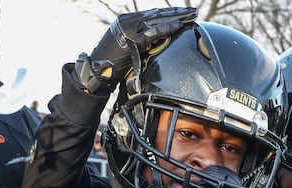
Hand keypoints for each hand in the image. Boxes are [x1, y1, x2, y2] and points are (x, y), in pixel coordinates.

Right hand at [75, 7, 197, 91]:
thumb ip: (140, 41)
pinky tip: (179, 25)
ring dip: (177, 17)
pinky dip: (167, 28)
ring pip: (158, 19)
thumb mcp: (127, 47)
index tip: (184, 13)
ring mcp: (130, 27)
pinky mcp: (133, 38)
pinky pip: (154, 32)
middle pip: (158, 14)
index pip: (153, 14)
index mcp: (127, 20)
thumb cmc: (111, 64)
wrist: (97, 72)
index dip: (169, 13)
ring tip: (191, 16)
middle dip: (177, 13)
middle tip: (193, 11)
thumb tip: (155, 44)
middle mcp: (129, 20)